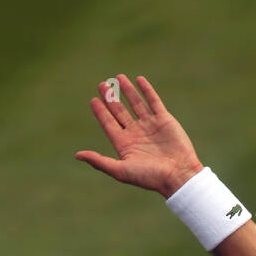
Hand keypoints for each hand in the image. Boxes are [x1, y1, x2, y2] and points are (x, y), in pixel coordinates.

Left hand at [75, 73, 203, 196]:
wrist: (178, 175)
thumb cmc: (150, 177)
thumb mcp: (120, 171)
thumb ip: (99, 161)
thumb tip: (77, 155)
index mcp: (125, 144)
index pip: (109, 124)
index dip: (101, 112)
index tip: (93, 100)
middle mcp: (136, 133)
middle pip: (120, 112)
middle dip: (111, 98)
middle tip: (102, 85)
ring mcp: (150, 125)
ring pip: (136, 104)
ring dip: (127, 91)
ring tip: (118, 77)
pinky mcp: (164, 120)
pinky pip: (154, 101)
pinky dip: (147, 90)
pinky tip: (139, 80)